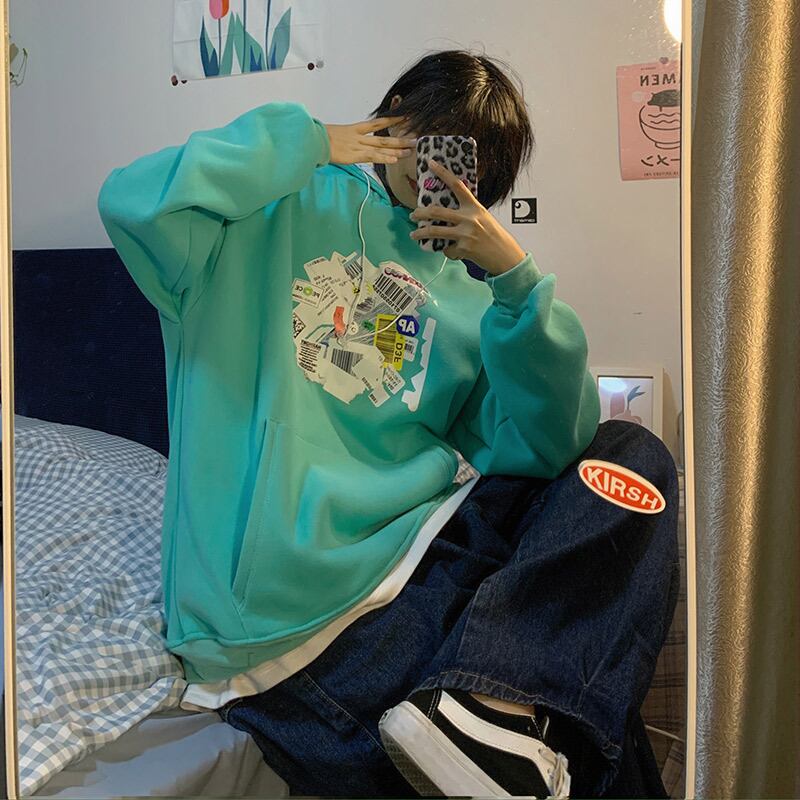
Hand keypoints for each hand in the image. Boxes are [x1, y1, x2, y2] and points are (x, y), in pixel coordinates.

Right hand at [324, 117, 416, 165]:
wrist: (311, 138)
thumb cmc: (317, 137)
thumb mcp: (332, 135)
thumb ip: (342, 139)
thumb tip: (343, 142)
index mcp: (353, 129)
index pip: (377, 123)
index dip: (391, 121)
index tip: (403, 118)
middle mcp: (358, 136)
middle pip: (383, 137)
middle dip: (400, 139)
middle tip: (414, 139)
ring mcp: (357, 145)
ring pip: (381, 146)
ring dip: (396, 149)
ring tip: (410, 151)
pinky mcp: (354, 155)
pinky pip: (372, 156)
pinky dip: (384, 158)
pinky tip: (394, 160)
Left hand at [409, 160, 525, 275]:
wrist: (505, 255)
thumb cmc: (494, 236)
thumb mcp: (483, 217)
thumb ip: (467, 212)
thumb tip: (445, 213)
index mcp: (474, 207)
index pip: (457, 185)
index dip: (443, 172)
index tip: (431, 163)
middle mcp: (469, 218)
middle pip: (437, 211)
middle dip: (420, 212)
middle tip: (413, 214)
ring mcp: (465, 234)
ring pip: (435, 231)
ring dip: (421, 233)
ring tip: (413, 234)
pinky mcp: (463, 249)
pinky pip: (447, 249)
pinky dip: (447, 251)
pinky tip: (454, 251)